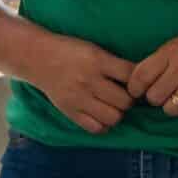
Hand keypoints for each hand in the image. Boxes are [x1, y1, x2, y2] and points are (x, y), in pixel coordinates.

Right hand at [18, 35, 135, 134]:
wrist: (38, 58)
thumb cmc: (70, 51)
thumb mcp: (94, 49)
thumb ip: (114, 63)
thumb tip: (139, 79)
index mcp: (97, 60)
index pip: (130, 75)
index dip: (138, 81)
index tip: (137, 83)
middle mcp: (89, 80)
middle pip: (125, 101)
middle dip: (129, 100)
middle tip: (125, 96)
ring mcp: (79, 98)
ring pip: (113, 117)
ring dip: (117, 113)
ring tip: (113, 106)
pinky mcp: (70, 111)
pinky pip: (96, 128)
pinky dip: (103, 125)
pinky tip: (101, 115)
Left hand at [124, 24, 177, 123]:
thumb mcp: (176, 45)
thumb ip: (158, 62)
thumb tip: (137, 82)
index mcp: (169, 54)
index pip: (140, 77)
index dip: (134, 88)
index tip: (138, 91)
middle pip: (153, 97)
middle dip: (155, 97)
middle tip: (164, 92)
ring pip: (169, 110)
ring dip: (171, 106)